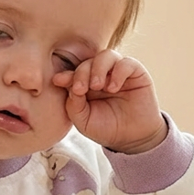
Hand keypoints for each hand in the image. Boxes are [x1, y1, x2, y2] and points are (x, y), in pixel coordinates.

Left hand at [53, 50, 167, 153]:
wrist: (132, 138)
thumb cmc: (106, 129)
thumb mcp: (84, 121)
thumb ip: (74, 105)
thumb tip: (71, 88)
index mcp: (85, 85)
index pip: (74, 73)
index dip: (66, 75)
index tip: (58, 81)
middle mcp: (101, 75)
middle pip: (87, 62)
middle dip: (81, 73)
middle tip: (80, 89)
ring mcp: (118, 72)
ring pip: (106, 56)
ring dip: (98, 69)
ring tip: (98, 86)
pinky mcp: (136, 72)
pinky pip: (126, 62)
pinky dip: (118, 72)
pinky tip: (114, 88)